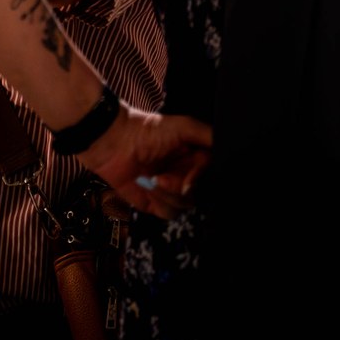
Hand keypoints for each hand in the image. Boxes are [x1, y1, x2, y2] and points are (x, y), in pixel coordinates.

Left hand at [80, 107, 212, 219]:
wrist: (111, 141)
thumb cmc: (146, 129)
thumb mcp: (184, 127)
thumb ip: (209, 137)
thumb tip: (227, 156)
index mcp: (195, 158)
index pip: (214, 175)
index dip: (205, 177)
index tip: (192, 172)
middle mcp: (185, 175)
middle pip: (202, 193)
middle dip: (183, 185)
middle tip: (164, 175)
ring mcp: (170, 189)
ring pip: (186, 204)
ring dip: (168, 193)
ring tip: (152, 178)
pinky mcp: (154, 203)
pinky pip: (169, 212)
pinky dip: (158, 200)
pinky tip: (145, 185)